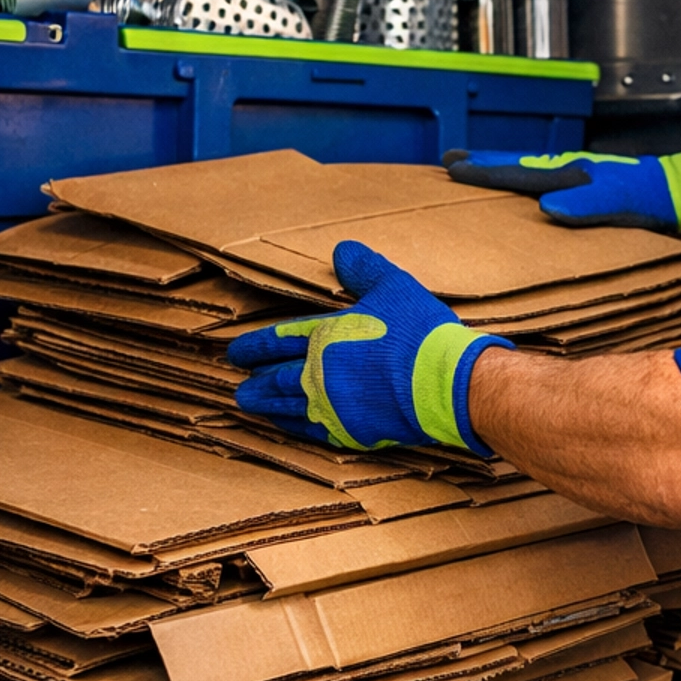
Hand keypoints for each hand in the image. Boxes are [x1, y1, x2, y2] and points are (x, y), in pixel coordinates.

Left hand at [229, 239, 510, 451]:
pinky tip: (284, 425)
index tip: (236, 352)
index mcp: (327, 335)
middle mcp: (320, 371)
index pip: (280, 339)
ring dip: (265, 404)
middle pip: (276, 376)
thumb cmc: (419, 332)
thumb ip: (364, 269)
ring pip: (286, 404)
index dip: (255, 345)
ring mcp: (331, 404)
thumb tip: (341, 250)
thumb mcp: (393, 286)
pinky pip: (309, 430)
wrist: (444, 381)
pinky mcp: (349, 430)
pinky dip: (291, 426)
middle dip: (255, 378)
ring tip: (248, 403)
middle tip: (239, 382)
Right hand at [442, 146, 680, 232]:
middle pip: (517, 164)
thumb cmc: (652, 195)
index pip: (517, 172)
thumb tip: (548, 207)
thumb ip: (586, 203)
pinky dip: (523, 177)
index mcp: (570, 173)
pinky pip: (543, 178)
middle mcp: (569, 170)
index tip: (455, 167)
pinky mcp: (587, 185)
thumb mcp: (620, 202)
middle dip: (484, 162)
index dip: (484, 171)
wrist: (680, 189)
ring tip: (478, 167)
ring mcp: (577, 176)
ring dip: (501, 167)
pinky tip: (525, 187)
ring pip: (528, 169)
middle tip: (453, 160)